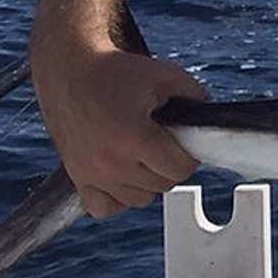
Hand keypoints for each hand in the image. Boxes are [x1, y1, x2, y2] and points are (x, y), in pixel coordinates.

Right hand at [32, 43, 207, 217]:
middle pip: (161, 185)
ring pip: (137, 199)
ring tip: (145, 156)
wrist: (69, 70)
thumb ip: (194, 94)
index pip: (180, 170)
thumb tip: (208, 115)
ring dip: (148, 182)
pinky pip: (104, 208)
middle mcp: (111, 162)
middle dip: (170, 166)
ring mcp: (91, 172)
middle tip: (166, 144)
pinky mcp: (75, 175)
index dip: (190, 156)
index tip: (185, 142)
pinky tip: (124, 176)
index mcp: (135, 139)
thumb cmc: (115, 70)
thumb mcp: (164, 74)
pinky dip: (118, 198)